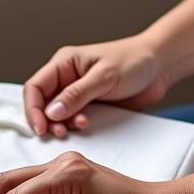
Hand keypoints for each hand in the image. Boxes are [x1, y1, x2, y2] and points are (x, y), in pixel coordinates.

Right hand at [24, 36, 167, 136]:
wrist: (160, 66)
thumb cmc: (134, 61)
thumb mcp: (104, 76)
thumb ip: (77, 94)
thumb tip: (51, 112)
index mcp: (64, 64)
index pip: (34, 87)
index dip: (33, 109)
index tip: (41, 127)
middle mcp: (66, 79)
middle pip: (42, 104)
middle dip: (47, 120)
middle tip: (60, 133)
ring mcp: (77, 94)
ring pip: (56, 115)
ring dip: (62, 125)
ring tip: (78, 127)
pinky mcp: (89, 106)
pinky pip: (73, 120)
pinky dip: (75, 127)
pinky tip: (86, 126)